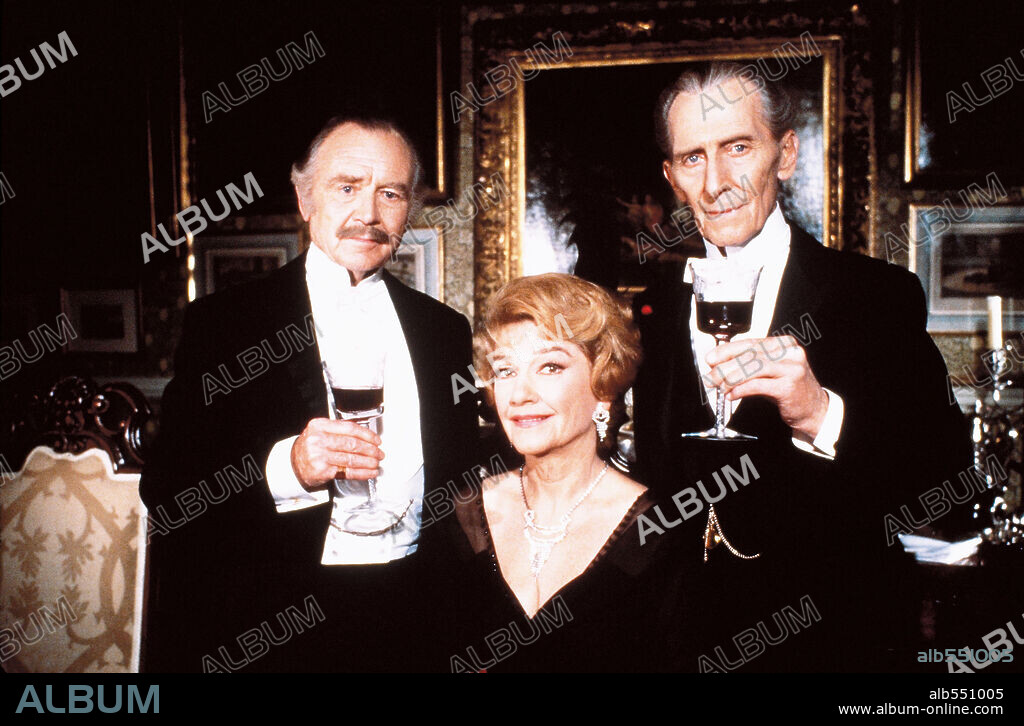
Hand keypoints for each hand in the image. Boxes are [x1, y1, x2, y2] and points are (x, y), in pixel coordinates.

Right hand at [290, 418, 383, 489]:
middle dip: (370, 449)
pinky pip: (348, 472)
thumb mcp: (320, 431)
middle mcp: (319, 440)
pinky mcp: (323, 471)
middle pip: (352, 444)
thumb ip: (339, 430)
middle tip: (379, 452)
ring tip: (376, 463)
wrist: (293, 464)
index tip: (376, 440)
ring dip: (368, 462)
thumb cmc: (311, 447)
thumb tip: (366, 437)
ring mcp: (320, 456)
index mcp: (320, 425)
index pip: (349, 428)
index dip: (366, 434)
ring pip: (351, 459)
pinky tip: (370, 472)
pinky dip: (362, 473)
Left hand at [705, 336, 828, 439]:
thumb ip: (750, 364)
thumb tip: (719, 364)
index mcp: (783, 343)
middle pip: (748, 356)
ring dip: (730, 379)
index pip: (749, 343)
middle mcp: (789, 352)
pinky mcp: (789, 387)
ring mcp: (791, 369)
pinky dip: (740, 390)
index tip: (710, 359)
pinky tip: (732, 395)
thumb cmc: (788, 388)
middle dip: (724, 367)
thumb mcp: (770, 370)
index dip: (726, 351)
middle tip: (710, 377)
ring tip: (719, 387)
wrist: (814, 408)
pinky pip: (757, 386)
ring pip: (751, 369)